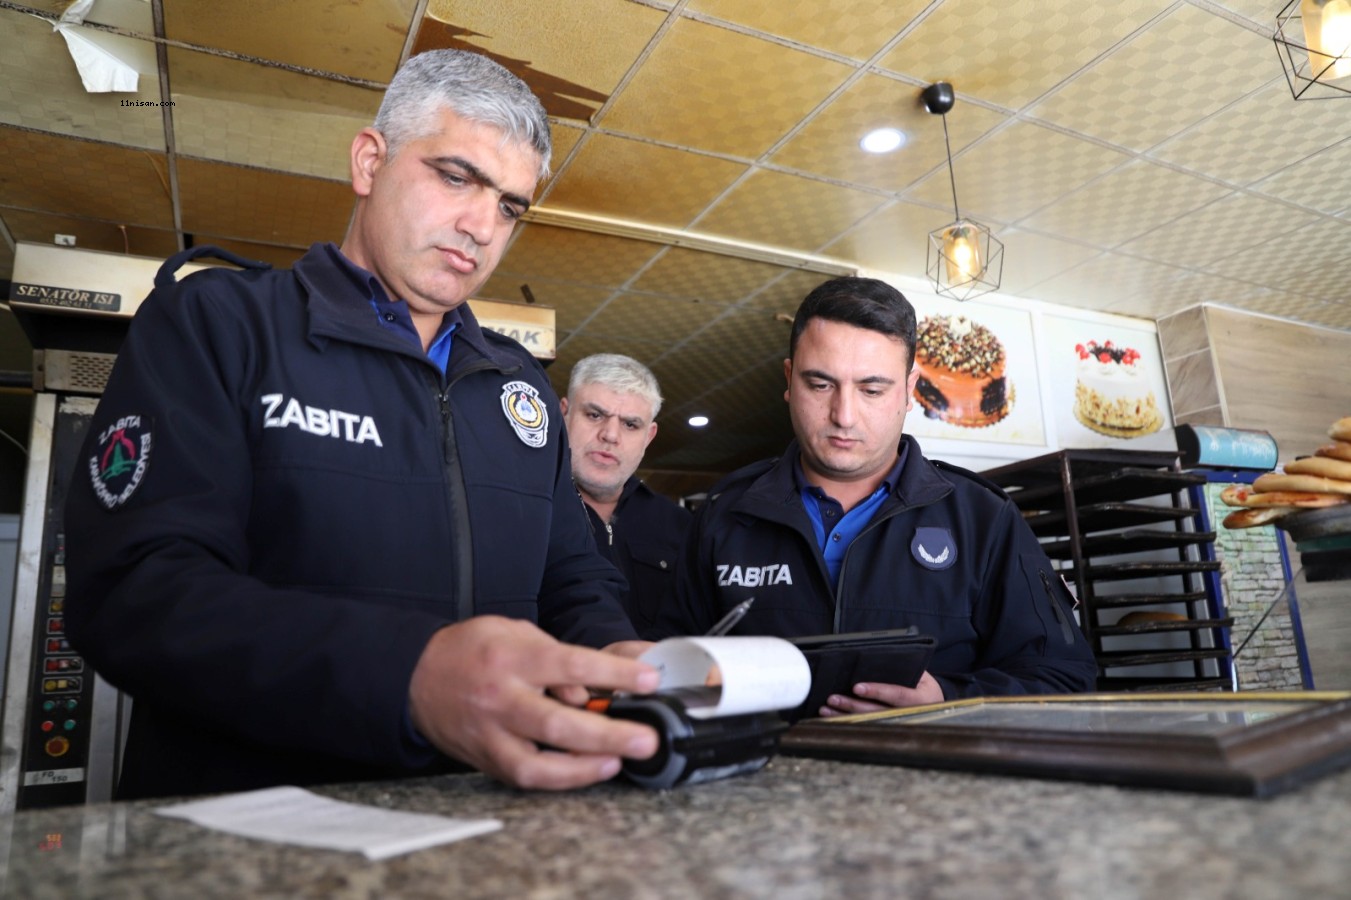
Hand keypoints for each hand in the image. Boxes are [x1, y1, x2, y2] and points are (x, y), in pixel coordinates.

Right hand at [408, 616, 660, 789]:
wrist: (416, 677)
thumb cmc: (472, 650)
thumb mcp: (514, 632)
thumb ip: (554, 656)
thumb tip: (586, 691)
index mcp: (511, 657)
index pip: (570, 665)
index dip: (613, 674)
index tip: (648, 680)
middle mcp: (500, 698)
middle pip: (557, 723)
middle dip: (608, 734)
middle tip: (645, 740)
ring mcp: (490, 734)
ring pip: (537, 763)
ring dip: (584, 768)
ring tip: (617, 762)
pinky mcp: (485, 759)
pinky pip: (525, 776)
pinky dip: (560, 778)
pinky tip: (589, 770)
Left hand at [818, 671, 944, 716]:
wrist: (933, 705)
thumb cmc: (922, 685)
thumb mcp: (921, 675)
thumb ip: (904, 668)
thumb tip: (877, 659)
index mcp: (921, 699)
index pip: (898, 695)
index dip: (877, 691)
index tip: (857, 688)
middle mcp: (910, 716)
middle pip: (878, 713)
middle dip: (853, 706)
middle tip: (833, 698)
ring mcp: (898, 726)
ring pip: (869, 723)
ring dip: (845, 716)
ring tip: (826, 709)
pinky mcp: (887, 731)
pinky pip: (865, 728)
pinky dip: (847, 723)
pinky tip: (832, 718)